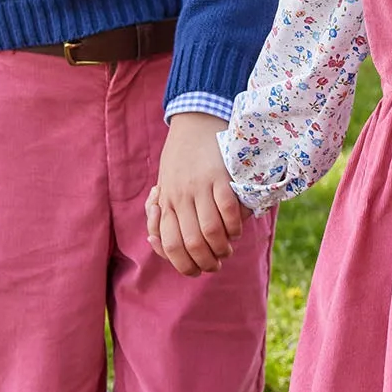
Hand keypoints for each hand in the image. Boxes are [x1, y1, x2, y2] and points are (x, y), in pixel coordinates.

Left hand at [147, 112, 246, 275]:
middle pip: (192, 243)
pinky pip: (228, 210)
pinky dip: (235, 226)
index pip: (170, 244)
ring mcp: (200, 186)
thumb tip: (155, 242)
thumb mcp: (165, 184)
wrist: (195, 121)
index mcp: (166, 201)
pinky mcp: (220, 176)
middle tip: (216, 264)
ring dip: (222, 248)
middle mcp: (180, 196)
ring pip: (211, 231)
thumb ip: (161, 213)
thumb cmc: (180, 159)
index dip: (184, 265)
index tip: (196, 270)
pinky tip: (237, 228)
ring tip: (227, 249)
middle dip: (206, 262)